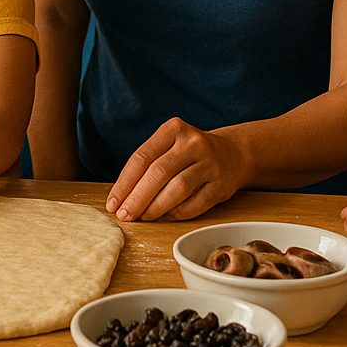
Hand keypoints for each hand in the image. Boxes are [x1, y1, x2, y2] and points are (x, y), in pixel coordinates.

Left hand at [106, 118, 250, 222]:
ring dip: (155, 208)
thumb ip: (147, 164)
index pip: (142, 157)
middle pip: (158, 173)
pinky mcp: (222, 185)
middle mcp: (193, 143)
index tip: (113, 203)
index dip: (124, 183)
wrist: (233, 153)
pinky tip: (165, 216)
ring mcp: (210, 163)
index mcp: (174, 129)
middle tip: (124, 215)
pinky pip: (195, 204)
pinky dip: (176, 213)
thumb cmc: (189, 153)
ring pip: (177, 189)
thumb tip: (121, 197)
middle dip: (137, 198)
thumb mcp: (169, 145)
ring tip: (142, 217)